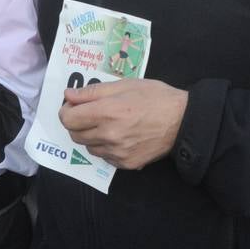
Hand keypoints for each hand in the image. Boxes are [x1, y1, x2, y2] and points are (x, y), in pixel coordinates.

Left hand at [60, 78, 188, 169]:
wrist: (182, 121)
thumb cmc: (155, 97)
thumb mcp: (124, 85)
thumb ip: (93, 92)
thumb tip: (69, 96)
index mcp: (107, 112)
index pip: (68, 119)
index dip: (67, 111)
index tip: (75, 105)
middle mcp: (109, 135)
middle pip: (74, 134)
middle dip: (77, 123)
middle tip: (91, 113)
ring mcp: (117, 152)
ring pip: (88, 147)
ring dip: (91, 136)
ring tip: (108, 124)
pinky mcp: (126, 164)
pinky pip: (104, 156)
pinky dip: (105, 147)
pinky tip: (119, 136)